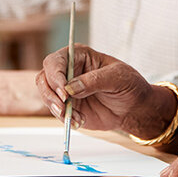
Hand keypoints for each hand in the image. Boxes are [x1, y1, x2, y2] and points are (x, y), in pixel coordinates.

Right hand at [35, 44, 157, 131]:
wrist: (133, 107)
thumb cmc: (128, 85)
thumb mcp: (117, 77)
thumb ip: (94, 80)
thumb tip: (71, 88)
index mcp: (78, 55)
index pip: (55, 61)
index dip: (55, 76)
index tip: (64, 93)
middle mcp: (67, 70)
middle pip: (44, 78)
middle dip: (50, 94)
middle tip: (63, 108)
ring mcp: (65, 89)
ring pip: (46, 96)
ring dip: (57, 109)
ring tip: (76, 118)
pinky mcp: (67, 105)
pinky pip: (56, 112)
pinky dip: (65, 119)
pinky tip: (80, 121)